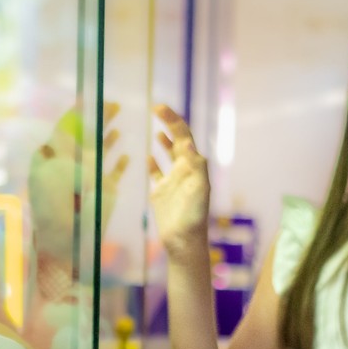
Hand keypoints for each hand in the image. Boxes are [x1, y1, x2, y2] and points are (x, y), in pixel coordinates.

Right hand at [149, 103, 210, 258]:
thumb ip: (195, 165)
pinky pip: (157, 174)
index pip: (184, 136)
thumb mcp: (198, 188)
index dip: (173, 120)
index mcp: (194, 166)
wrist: (183, 241)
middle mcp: (185, 170)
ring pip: (170, 155)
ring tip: (157, 128)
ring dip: (165, 141)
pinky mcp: (162, 193)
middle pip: (177, 140)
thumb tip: (188, 142)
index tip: (159, 107)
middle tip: (156, 107)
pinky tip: (149, 156)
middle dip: (169, 123)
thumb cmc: (193, 216)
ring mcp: (173, 181)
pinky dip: (154, 164)